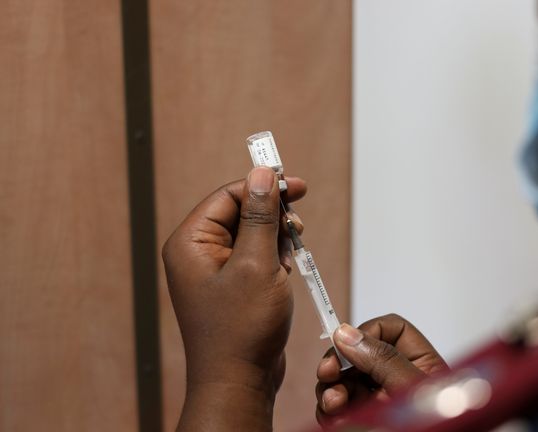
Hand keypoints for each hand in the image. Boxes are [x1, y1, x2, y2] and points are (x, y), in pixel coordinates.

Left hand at [162, 167, 305, 430]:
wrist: (240, 380)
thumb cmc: (242, 328)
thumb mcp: (257, 263)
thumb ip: (260, 215)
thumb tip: (262, 174)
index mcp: (191, 242)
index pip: (228, 195)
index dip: (263, 187)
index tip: (296, 186)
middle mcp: (197, 253)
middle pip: (240, 211)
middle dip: (272, 217)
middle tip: (297, 224)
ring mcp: (214, 270)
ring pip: (251, 233)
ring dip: (276, 238)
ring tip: (289, 255)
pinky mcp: (231, 285)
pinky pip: (254, 256)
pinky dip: (274, 257)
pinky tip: (284, 270)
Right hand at [315, 314, 447, 426]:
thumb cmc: (439, 427)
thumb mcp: (412, 390)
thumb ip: (383, 360)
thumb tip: (349, 334)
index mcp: (420, 364)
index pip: (391, 329)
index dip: (368, 330)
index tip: (348, 342)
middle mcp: (396, 381)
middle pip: (358, 354)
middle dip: (340, 362)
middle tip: (328, 372)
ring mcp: (377, 404)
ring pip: (342, 382)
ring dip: (330, 388)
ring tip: (333, 402)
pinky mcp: (362, 423)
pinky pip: (336, 410)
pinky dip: (329, 411)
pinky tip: (333, 417)